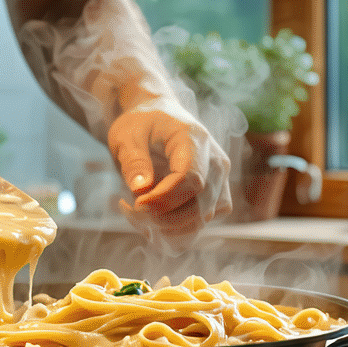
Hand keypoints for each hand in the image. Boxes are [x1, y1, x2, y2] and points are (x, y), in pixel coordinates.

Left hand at [108, 100, 231, 245]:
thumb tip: (141, 190)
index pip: (191, 179)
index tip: (135, 204)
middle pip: (200, 205)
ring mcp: (220, 180)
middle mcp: (216, 162)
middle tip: (131, 209)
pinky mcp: (217, 195)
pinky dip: (177, 228)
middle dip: (163, 217)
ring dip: (168, 226)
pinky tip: (155, 217)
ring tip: (139, 212)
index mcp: (195, 140)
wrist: (158, 117)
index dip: (163, 199)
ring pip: (203, 219)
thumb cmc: (142, 124)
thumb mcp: (126, 136)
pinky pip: (202, 222)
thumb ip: (133, 161)